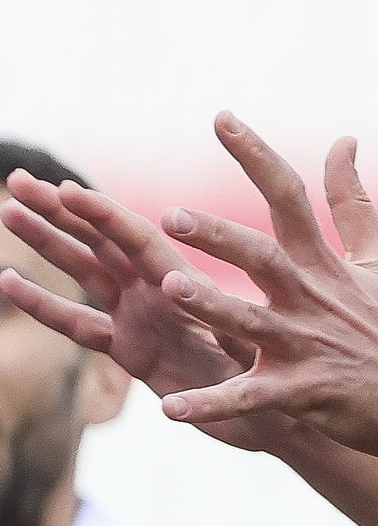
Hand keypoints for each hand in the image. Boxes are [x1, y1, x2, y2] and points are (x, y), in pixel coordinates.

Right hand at [0, 171, 265, 438]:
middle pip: (98, 242)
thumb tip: (182, 294)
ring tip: (7, 211)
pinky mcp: (128, 350)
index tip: (64, 189)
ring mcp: (138, 318)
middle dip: (57, 210)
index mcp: (184, 285)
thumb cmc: (278, 381)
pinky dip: (43, 304)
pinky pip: (77, 324)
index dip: (100, 215)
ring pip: (82, 271)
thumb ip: (219, 322)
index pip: (134, 241)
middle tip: (16, 180)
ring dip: (44, 242)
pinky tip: (7, 284)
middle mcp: (156, 292)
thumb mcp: (251, 348)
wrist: (277, 413)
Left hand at [138, 118, 377, 454]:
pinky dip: (212, 404)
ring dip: (210, 306)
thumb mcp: (374, 259)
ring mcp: (303, 344)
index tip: (221, 117)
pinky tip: (170, 408)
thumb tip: (343, 141)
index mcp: (320, 263)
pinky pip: (248, 398)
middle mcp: (308, 297)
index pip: (288, 196)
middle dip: (220, 235)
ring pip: (251, 321)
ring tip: (169, 287)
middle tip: (170, 213)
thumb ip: (352, 202)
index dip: (256, 155)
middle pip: (262, 256)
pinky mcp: (299, 392)